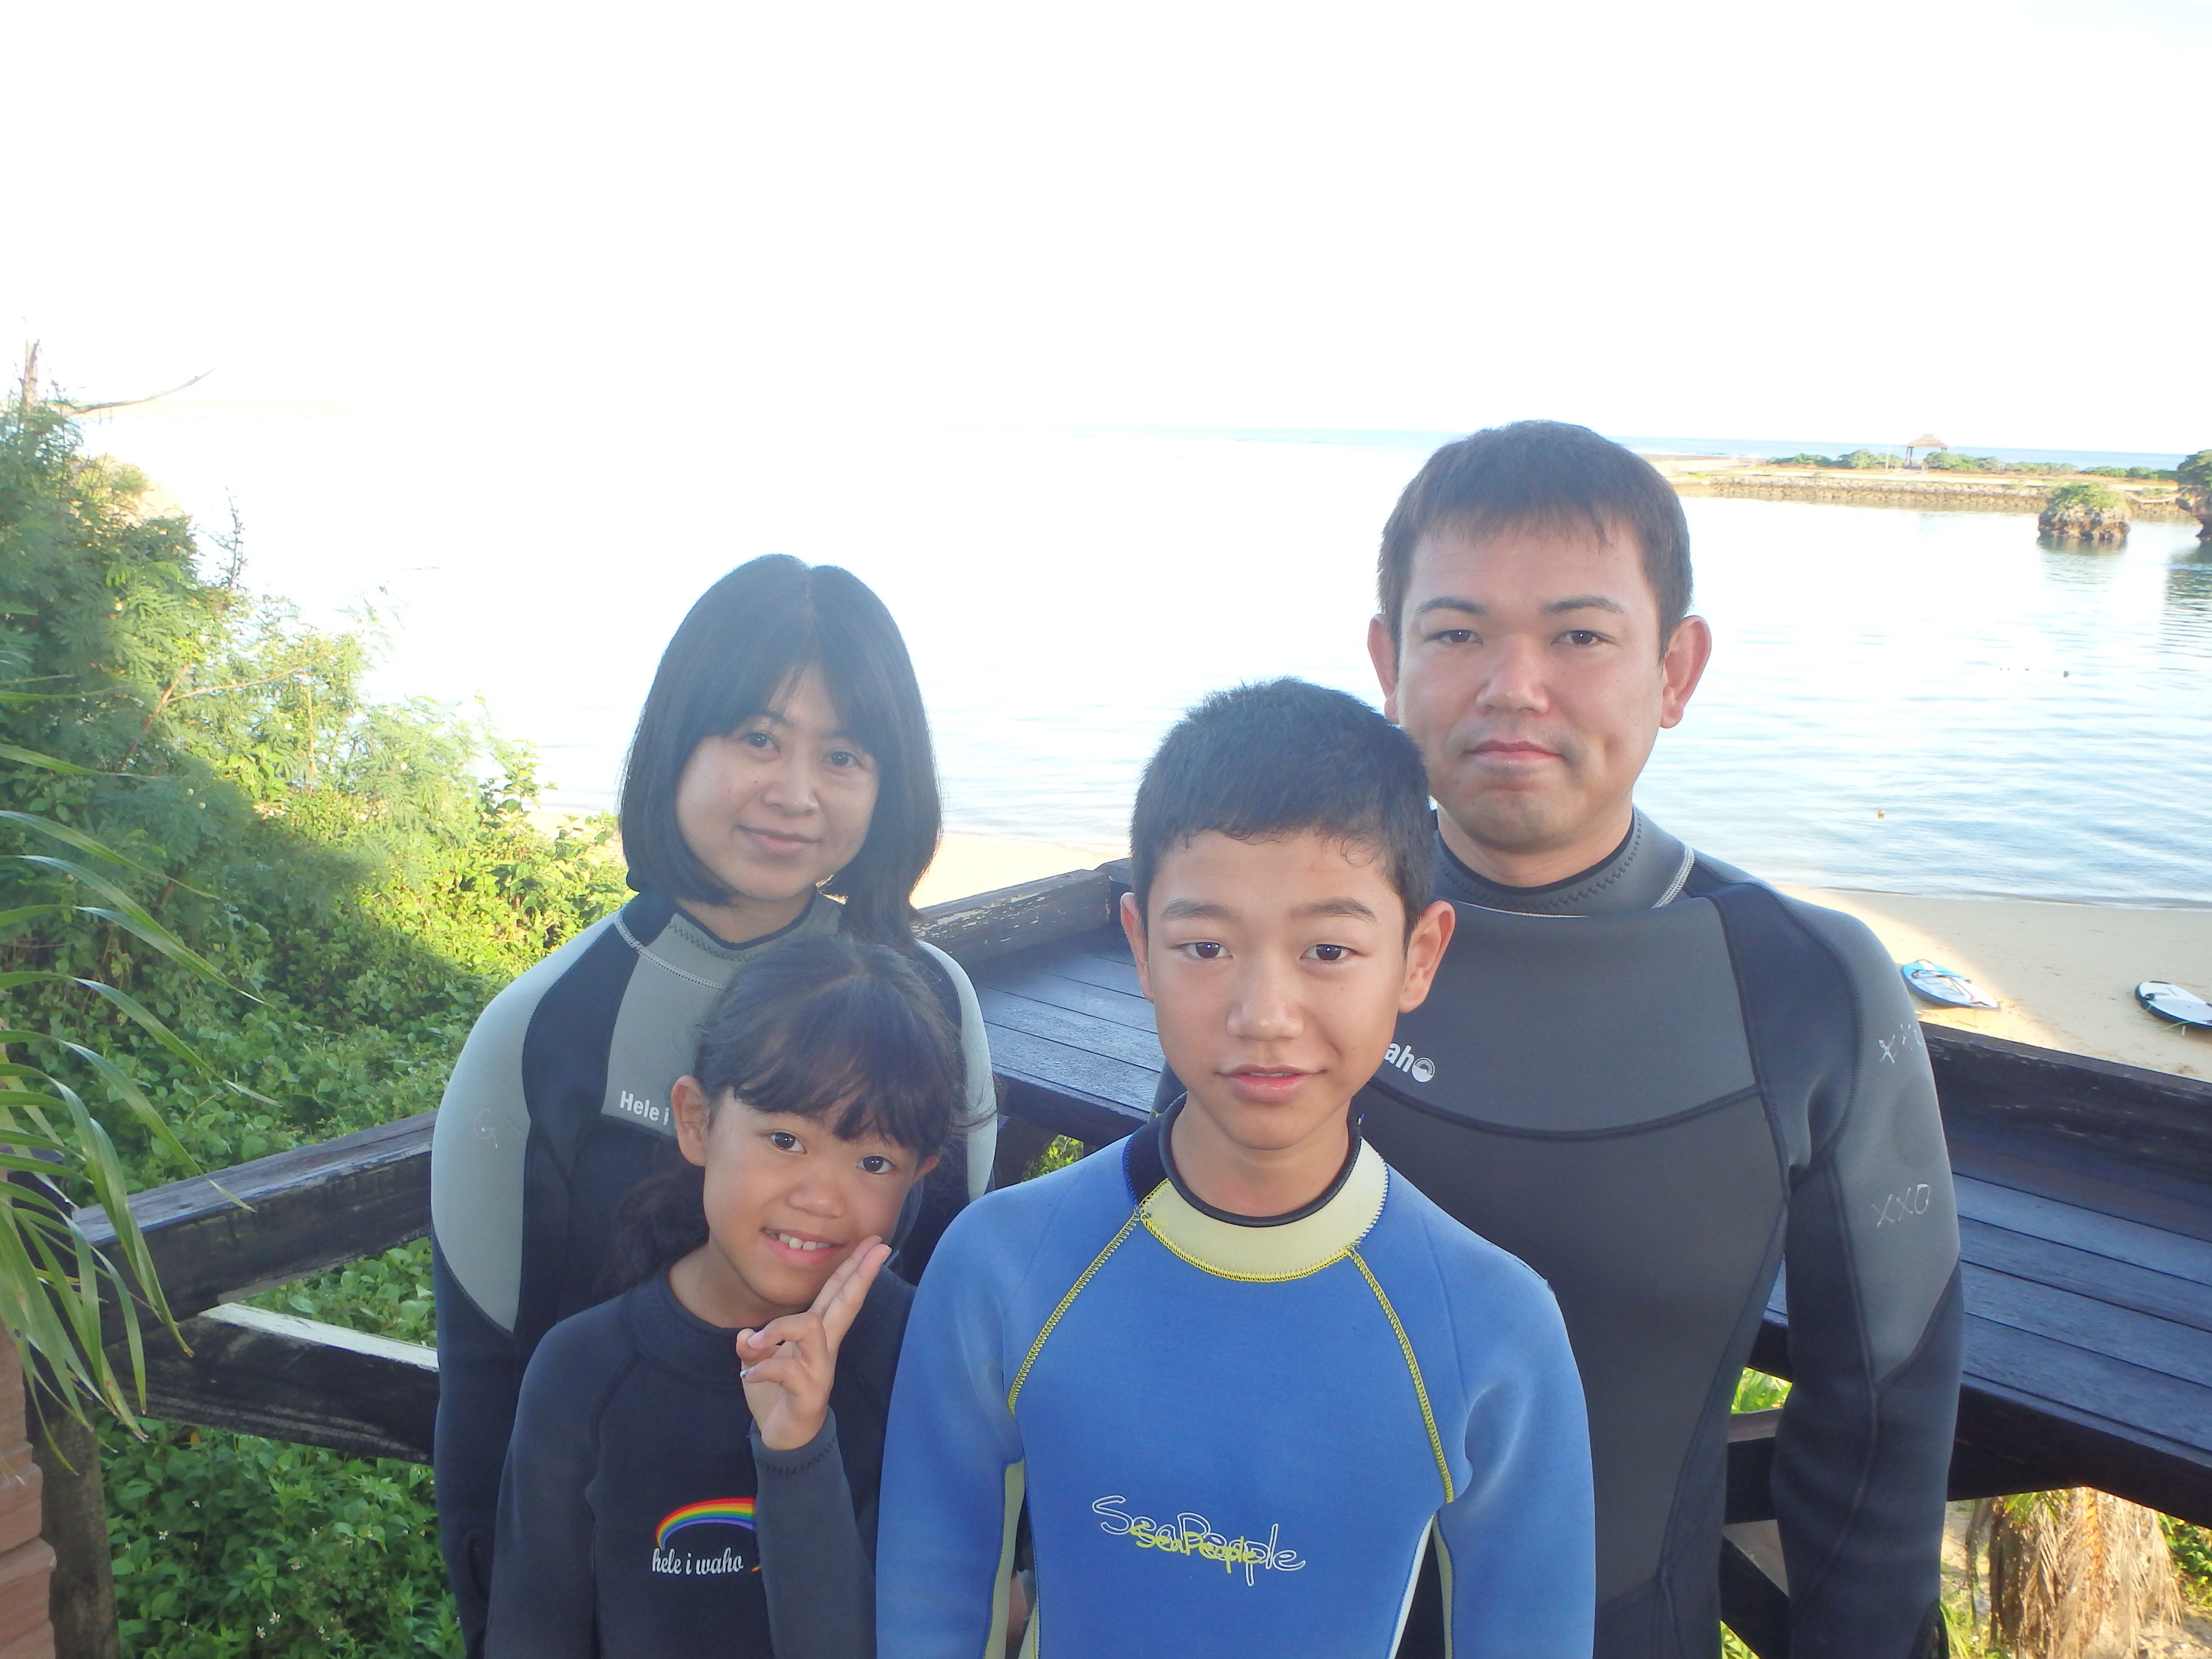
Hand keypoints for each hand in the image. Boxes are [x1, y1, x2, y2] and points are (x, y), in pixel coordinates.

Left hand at [736, 1237, 889, 1451]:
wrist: (781, 1438)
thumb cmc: (776, 1395)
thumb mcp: (759, 1363)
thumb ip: (754, 1344)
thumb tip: (744, 1334)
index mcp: (817, 1335)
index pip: (837, 1294)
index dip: (854, 1268)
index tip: (875, 1243)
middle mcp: (824, 1347)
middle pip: (845, 1302)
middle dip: (861, 1273)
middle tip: (880, 1246)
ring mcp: (820, 1369)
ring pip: (811, 1328)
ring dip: (779, 1328)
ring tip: (756, 1343)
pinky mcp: (810, 1392)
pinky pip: (786, 1368)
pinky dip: (761, 1368)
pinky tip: (748, 1375)